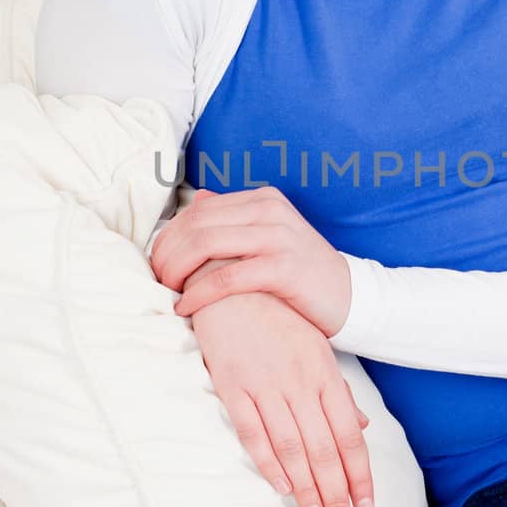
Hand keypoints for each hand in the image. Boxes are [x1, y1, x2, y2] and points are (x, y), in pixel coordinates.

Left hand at [150, 185, 352, 338]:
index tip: (156, 262)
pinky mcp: (284, 268)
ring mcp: (278, 237)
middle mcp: (269, 210)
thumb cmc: (303, 275)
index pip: (198, 210)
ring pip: (206, 245)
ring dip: (176, 270)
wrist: (352, 297)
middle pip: (196, 224)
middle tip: (154, 280)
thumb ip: (235, 219)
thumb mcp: (271, 237)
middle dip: (167, 253)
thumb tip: (198, 198)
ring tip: (165, 292)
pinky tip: (185, 307)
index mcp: (263, 200)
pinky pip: (226, 277)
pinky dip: (198, 292)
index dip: (168, 237)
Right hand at [185, 273, 374, 506]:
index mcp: (324, 373)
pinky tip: (281, 487)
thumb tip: (361, 425)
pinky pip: (252, 430)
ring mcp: (265, 383)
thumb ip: (336, 390)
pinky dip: (267, 461)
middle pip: (325, 449)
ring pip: (293, 447)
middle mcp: (299, 381)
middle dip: (337, 493)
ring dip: (307, 488)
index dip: (360, 474)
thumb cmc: (276, 314)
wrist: (230, 278)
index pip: (350, 435)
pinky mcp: (232, 383)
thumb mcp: (315, 346)